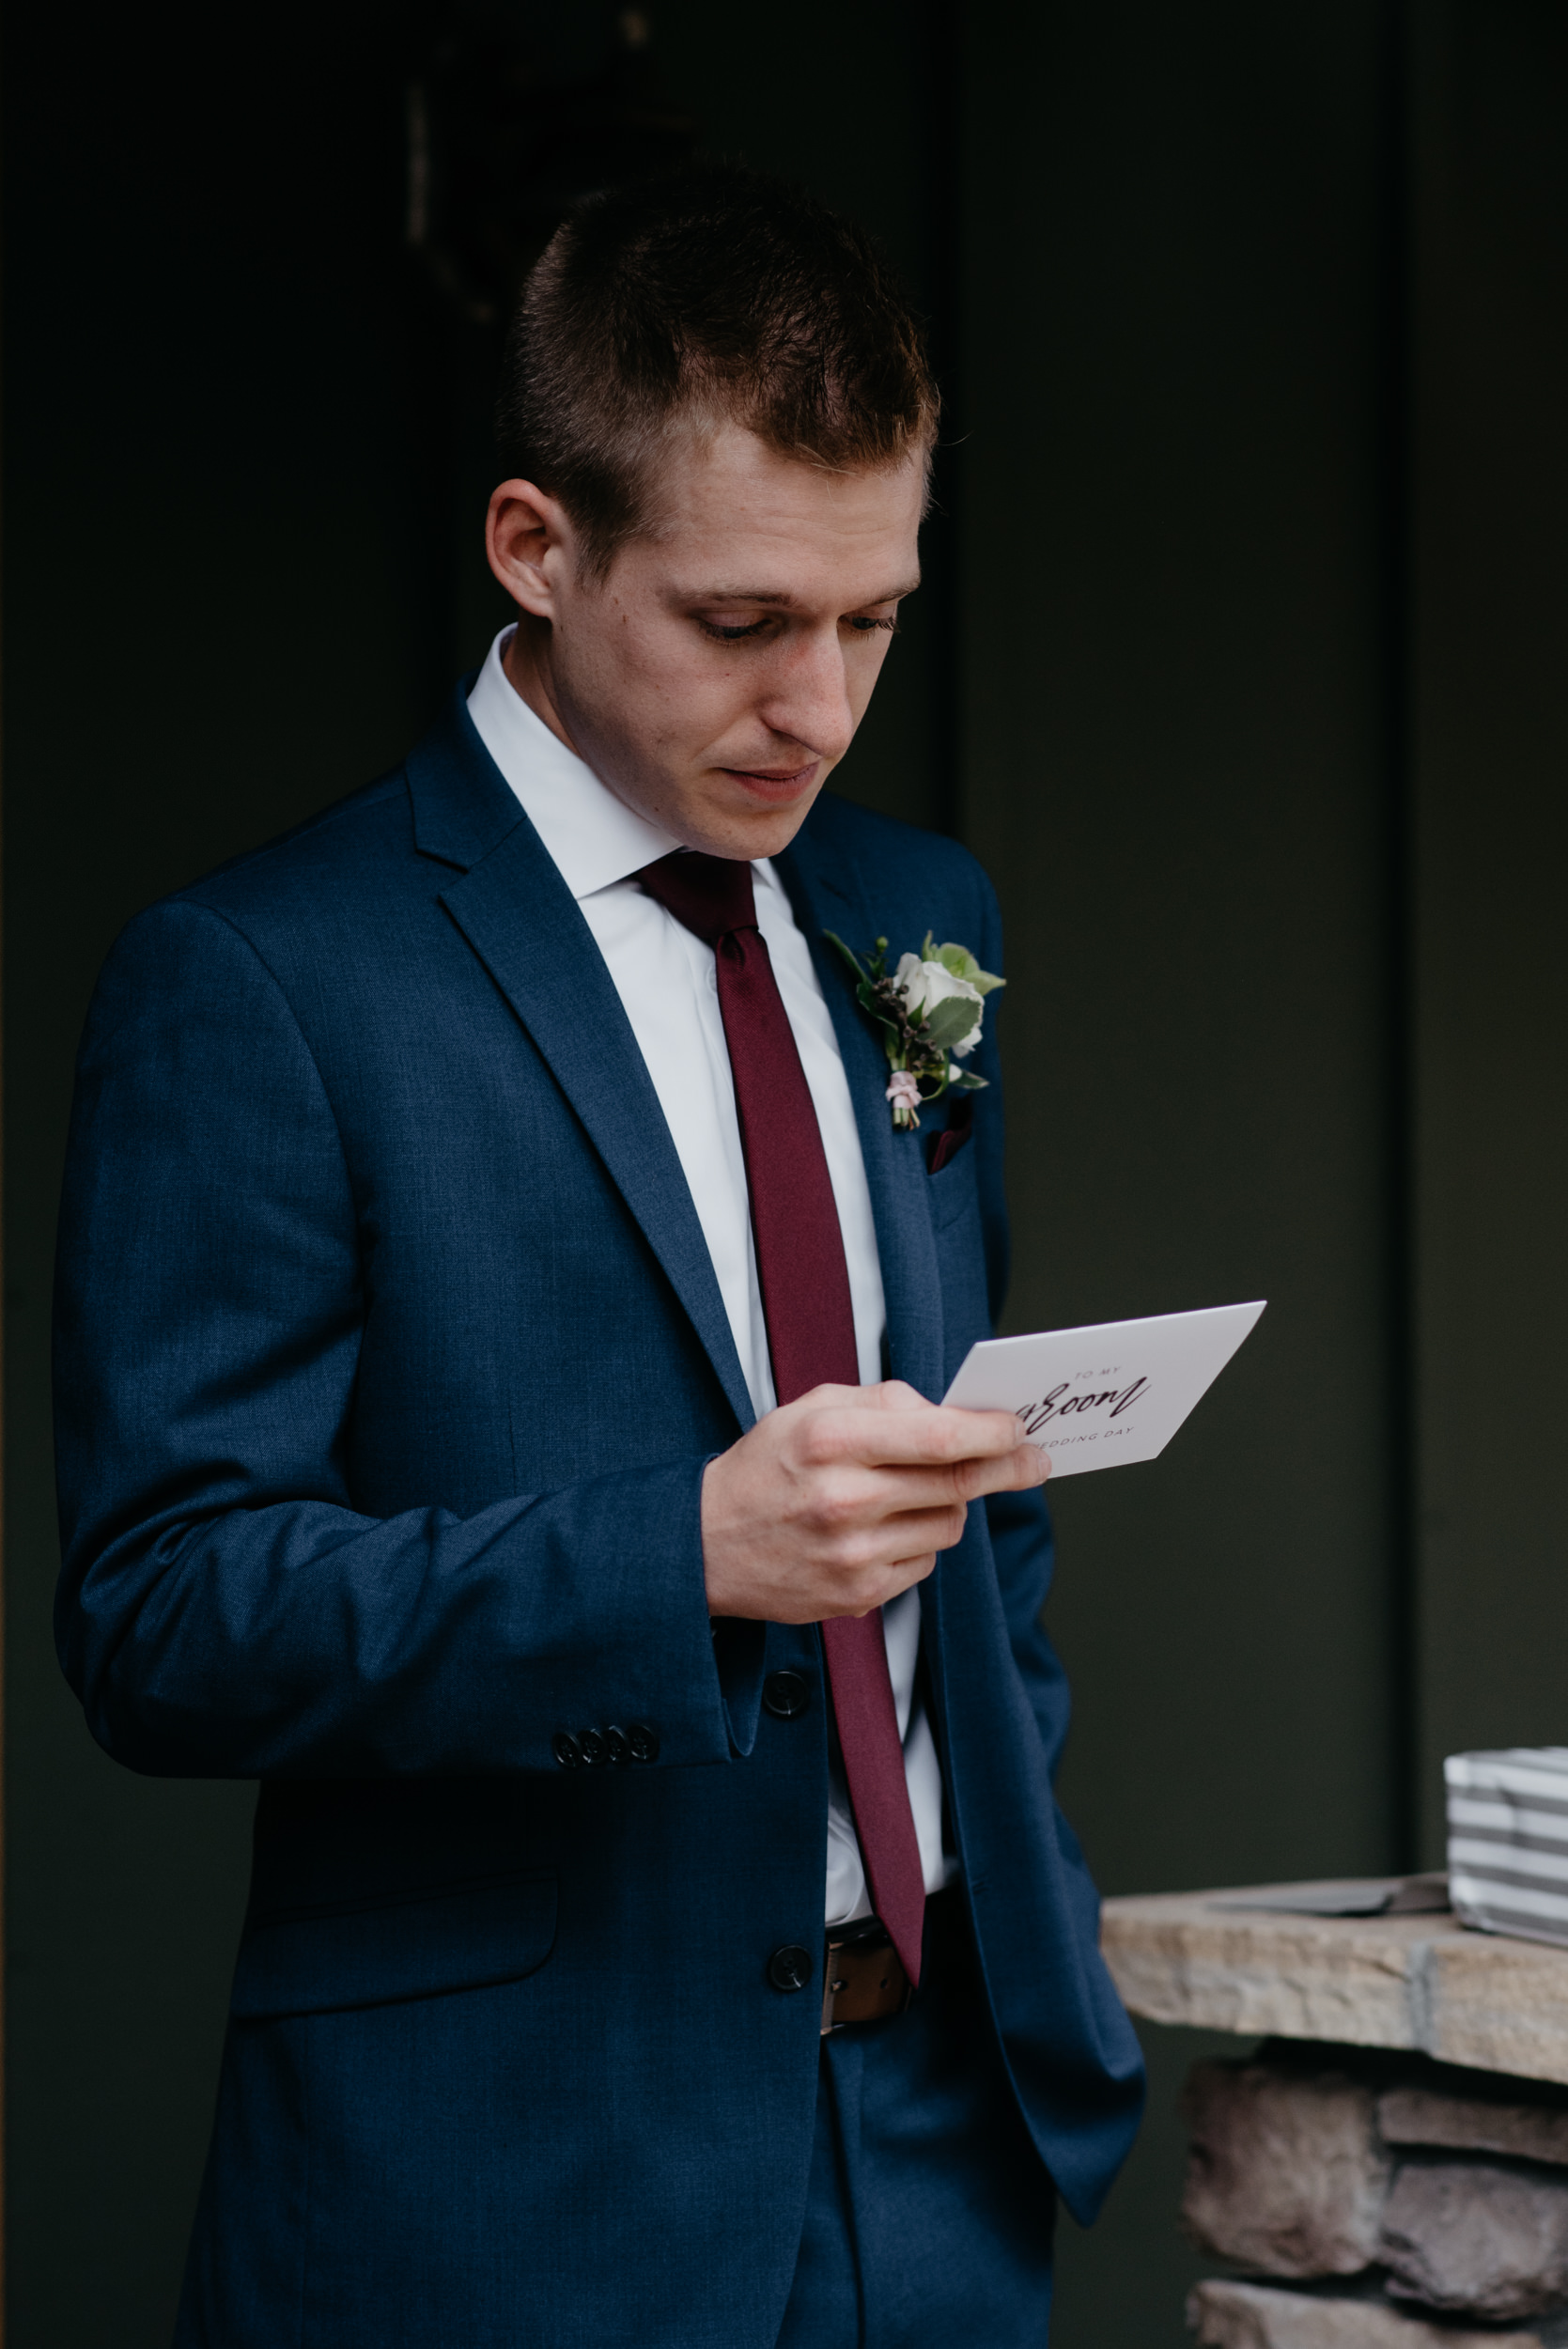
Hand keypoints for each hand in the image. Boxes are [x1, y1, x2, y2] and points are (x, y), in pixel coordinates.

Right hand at [700, 1379, 1048, 1622]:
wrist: (706, 1545)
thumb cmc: (764, 1468)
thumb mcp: (811, 1409)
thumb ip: (885, 1403)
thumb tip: (953, 1413)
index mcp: (831, 1442)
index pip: (938, 1438)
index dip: (991, 1433)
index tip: (1017, 1428)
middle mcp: (844, 1500)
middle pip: (956, 1485)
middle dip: (1007, 1468)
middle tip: (1034, 1461)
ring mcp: (852, 1555)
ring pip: (948, 1526)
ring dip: (949, 1504)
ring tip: (915, 1492)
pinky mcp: (857, 1596)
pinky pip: (924, 1565)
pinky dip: (920, 1542)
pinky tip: (884, 1529)